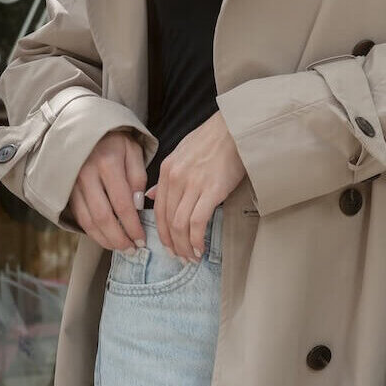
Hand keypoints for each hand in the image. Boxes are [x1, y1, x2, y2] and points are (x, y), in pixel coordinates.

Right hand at [67, 130, 146, 250]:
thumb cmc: (114, 140)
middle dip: (119, 238)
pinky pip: (79, 216)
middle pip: (102, 217)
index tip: (143, 239)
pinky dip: (92, 231)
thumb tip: (137, 205)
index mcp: (107, 162)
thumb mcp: (133, 151)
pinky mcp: (66, 190)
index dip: (132, 226)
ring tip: (121, 248)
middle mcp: (86, 174)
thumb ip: (138, 176)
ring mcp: (73, 183)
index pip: (122, 204)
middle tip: (132, 249)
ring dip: (104, 239)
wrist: (83, 127)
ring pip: (87, 220)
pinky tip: (106, 238)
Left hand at [145, 111, 245, 261]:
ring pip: (180, 225)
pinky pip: (197, 221)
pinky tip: (200, 248)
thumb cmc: (213, 139)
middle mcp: (175, 178)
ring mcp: (192, 184)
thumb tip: (150, 196)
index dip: (162, 232)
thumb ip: (166, 177)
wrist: (235, 128)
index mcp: (167, 170)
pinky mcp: (212, 190)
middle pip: (167, 220)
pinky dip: (197, 239)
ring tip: (191, 256)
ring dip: (185, 245)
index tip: (170, 246)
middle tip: (180, 257)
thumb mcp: (182, 154)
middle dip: (173, 244)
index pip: (158, 209)